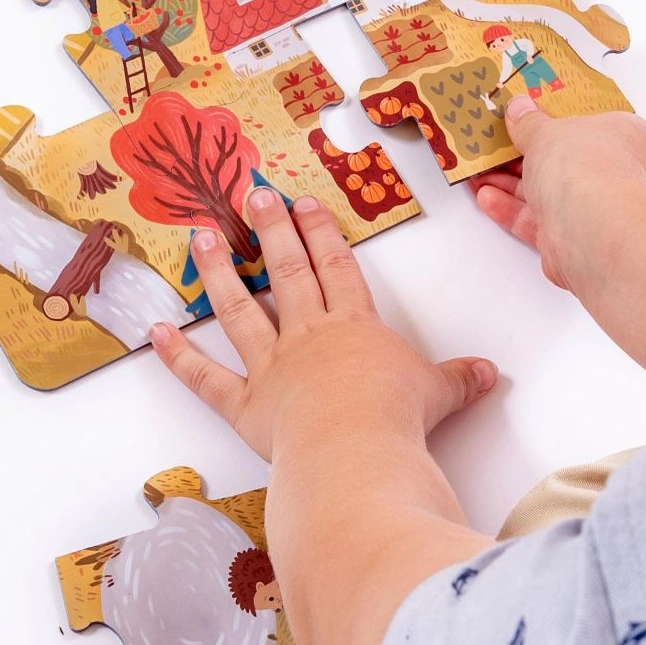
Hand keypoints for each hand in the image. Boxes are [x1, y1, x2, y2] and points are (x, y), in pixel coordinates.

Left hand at [149, 188, 497, 462]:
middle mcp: (308, 337)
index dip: (320, 234)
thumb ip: (459, 379)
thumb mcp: (439, 392)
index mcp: (353, 327)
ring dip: (218, 272)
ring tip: (201, 237)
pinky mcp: (245, 405)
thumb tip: (490, 373)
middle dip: (269, 231)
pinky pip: (205, 378)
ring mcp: (272, 367)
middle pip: (286, 273)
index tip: (303, 203)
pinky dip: (178, 356)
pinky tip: (155, 331)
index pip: (336, 269)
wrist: (357, 449)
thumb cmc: (397, 418)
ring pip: (240, 310)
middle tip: (251, 195)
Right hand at [469, 96, 645, 289]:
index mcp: (621, 136)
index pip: (587, 125)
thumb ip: (529, 123)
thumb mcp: (547, 132)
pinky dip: (509, 210)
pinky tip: (487, 197)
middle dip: (523, 156)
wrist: (593, 231)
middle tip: (495, 146)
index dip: (554, 121)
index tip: (526, 117)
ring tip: (481, 171)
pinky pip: (534, 221)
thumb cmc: (589, 170)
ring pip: (544, 193)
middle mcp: (611, 173)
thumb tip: (520, 109)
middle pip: (561, 161)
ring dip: (510, 183)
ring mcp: (592, 208)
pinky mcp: (569, 238)